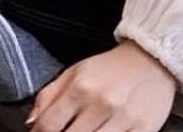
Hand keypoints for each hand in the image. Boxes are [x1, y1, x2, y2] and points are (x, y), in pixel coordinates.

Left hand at [27, 40, 177, 131]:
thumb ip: (49, 95)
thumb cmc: (111, 68)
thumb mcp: (75, 72)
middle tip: (67, 131)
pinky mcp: (142, 130)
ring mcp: (122, 119)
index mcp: (81, 86)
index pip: (49, 124)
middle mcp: (100, 102)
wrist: (151, 58)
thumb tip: (31, 122)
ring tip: (84, 131)